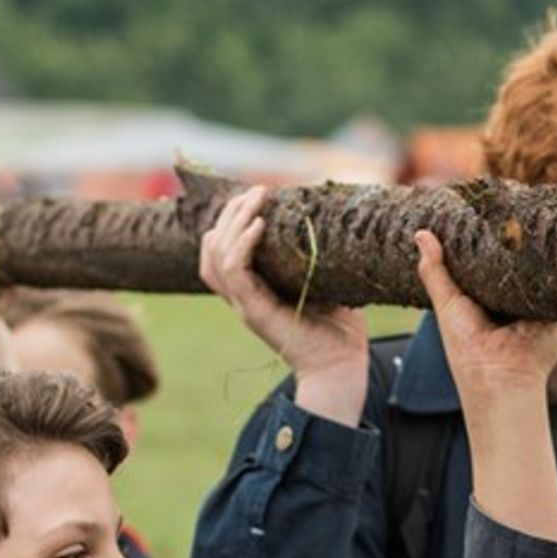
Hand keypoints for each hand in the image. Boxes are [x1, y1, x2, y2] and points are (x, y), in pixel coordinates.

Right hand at [198, 186, 367, 423]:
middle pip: (214, 246)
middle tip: (256, 190)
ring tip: (256, 198)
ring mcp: (245, 304)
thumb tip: (333, 222)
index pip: (221, 250)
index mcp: (254, 290)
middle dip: (231, 212)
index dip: (230, 220)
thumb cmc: (340, 329)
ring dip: (234, 220)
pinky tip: (259, 225)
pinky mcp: (255, 311)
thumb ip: (318, 258)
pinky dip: (243, 244)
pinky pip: (235, 271)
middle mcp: (242, 296)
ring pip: (218, 254)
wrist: (342, 367)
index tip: (255, 197)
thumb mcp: (327, 284)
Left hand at [412, 228, 556, 400]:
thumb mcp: (446, 303)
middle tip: (508, 204)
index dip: (486, 241)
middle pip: (516, 263)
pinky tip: (549, 240)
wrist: (500, 375)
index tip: (481, 212)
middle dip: (513, 239)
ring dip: (535, 248)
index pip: (490, 263)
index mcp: (491, 300)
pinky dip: (554, 264)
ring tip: (529, 214)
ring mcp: (540, 304)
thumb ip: (435, 271)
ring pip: (539, 269)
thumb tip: (422, 234)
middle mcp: (517, 301)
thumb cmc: (468, 347)